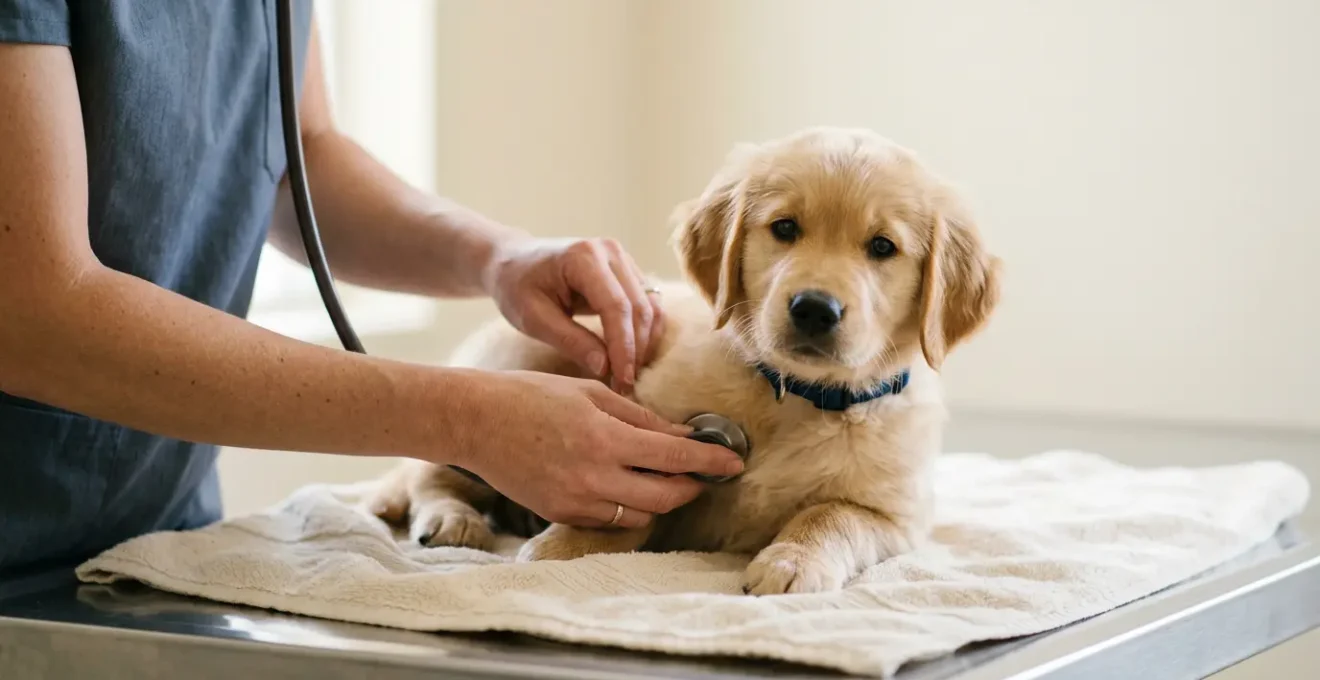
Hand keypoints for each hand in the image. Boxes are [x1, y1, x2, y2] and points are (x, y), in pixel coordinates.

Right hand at [454, 370, 744, 527]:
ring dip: (659, 499)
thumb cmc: (532, 396)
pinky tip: (622, 483)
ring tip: (660, 476)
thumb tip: (682, 433)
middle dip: (690, 487)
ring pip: (640, 516)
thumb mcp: (592, 395)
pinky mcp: (561, 515)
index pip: (674, 455)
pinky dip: (626, 506)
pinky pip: (610, 520)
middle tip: (701, 473)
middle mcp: (593, 476)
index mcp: (604, 437)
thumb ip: (640, 418)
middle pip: (665, 498)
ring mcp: (576, 501)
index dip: (710, 461)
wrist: (475, 422)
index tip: (734, 462)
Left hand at [483, 237, 661, 393]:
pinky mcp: (628, 271)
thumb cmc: (516, 287)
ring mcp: (622, 259)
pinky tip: (632, 357)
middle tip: (625, 386)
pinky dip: (644, 333)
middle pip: (639, 307)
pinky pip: (648, 304)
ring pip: (651, 307)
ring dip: (645, 344)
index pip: (616, 306)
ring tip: (628, 375)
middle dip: (636, 351)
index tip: (622, 380)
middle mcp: (610, 252)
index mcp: (584, 257)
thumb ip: (570, 341)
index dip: (623, 347)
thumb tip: (605, 368)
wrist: (514, 260)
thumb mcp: (533, 318)